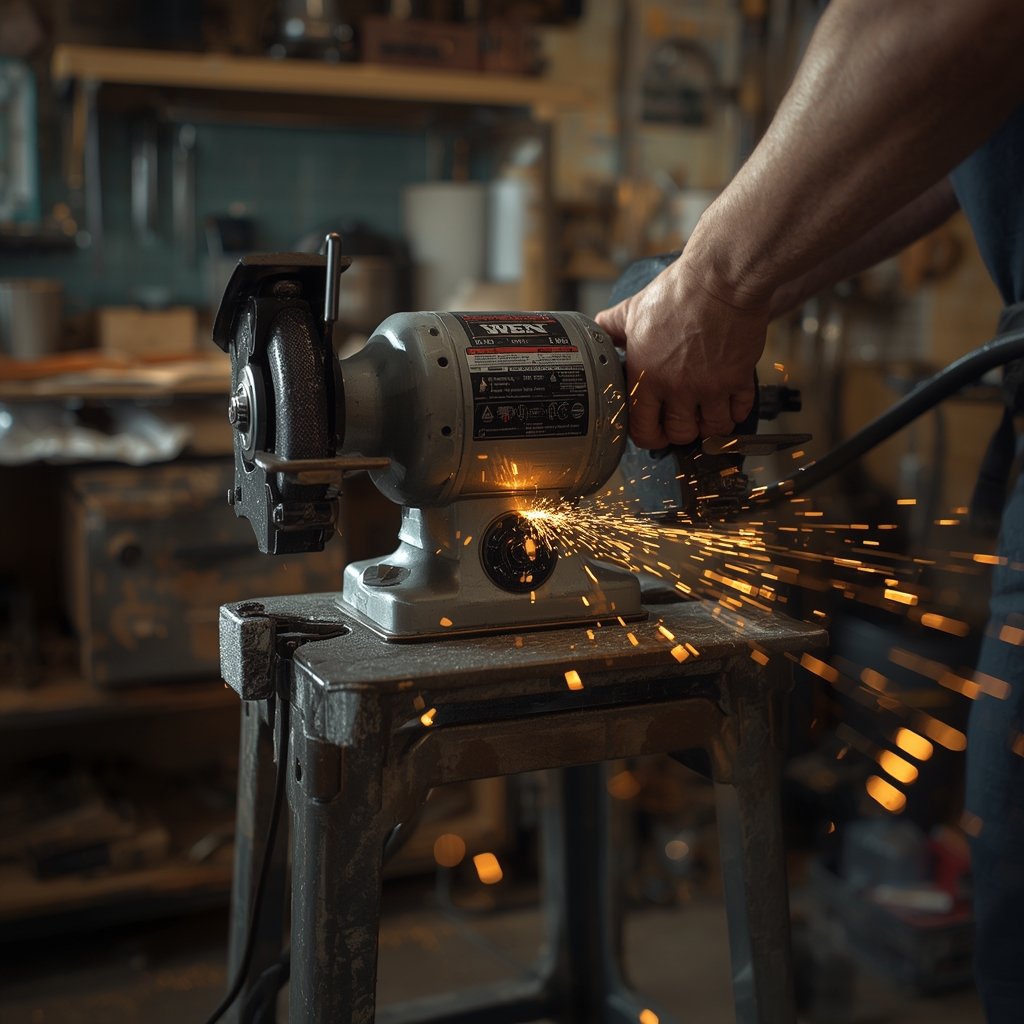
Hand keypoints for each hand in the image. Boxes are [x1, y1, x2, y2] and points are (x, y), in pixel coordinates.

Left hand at [595, 255, 770, 448]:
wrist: (720, 279)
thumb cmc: (678, 292)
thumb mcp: (633, 309)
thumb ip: (612, 328)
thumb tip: (598, 331)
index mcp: (646, 376)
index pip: (642, 429)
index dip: (649, 436)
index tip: (656, 431)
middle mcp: (675, 387)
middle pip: (680, 434)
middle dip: (683, 431)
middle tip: (686, 419)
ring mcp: (708, 386)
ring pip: (713, 429)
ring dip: (712, 423)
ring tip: (710, 410)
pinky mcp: (737, 378)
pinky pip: (739, 411)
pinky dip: (737, 409)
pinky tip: (732, 397)